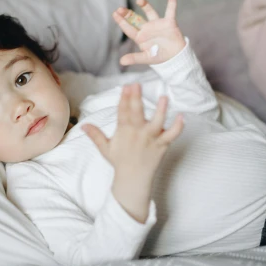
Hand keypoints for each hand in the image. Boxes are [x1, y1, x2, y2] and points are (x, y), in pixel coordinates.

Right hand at [82, 84, 183, 222]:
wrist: (133, 180)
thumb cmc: (120, 162)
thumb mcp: (106, 148)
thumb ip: (96, 135)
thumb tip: (83, 125)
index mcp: (124, 132)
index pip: (122, 112)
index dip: (124, 99)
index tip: (126, 86)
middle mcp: (138, 134)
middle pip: (137, 114)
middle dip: (136, 99)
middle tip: (137, 85)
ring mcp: (151, 139)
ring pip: (157, 123)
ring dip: (161, 110)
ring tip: (164, 98)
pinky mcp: (162, 145)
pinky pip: (172, 135)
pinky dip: (178, 127)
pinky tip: (182, 116)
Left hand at [113, 0, 185, 65]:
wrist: (175, 57)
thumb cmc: (159, 57)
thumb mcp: (146, 58)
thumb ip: (135, 58)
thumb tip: (121, 62)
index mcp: (140, 37)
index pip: (129, 28)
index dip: (121, 22)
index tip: (114, 14)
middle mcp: (147, 28)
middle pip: (135, 19)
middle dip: (128, 14)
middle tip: (120, 9)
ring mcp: (157, 24)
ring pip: (150, 12)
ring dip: (145, 5)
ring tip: (139, 0)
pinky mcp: (169, 22)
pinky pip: (170, 10)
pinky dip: (172, 2)